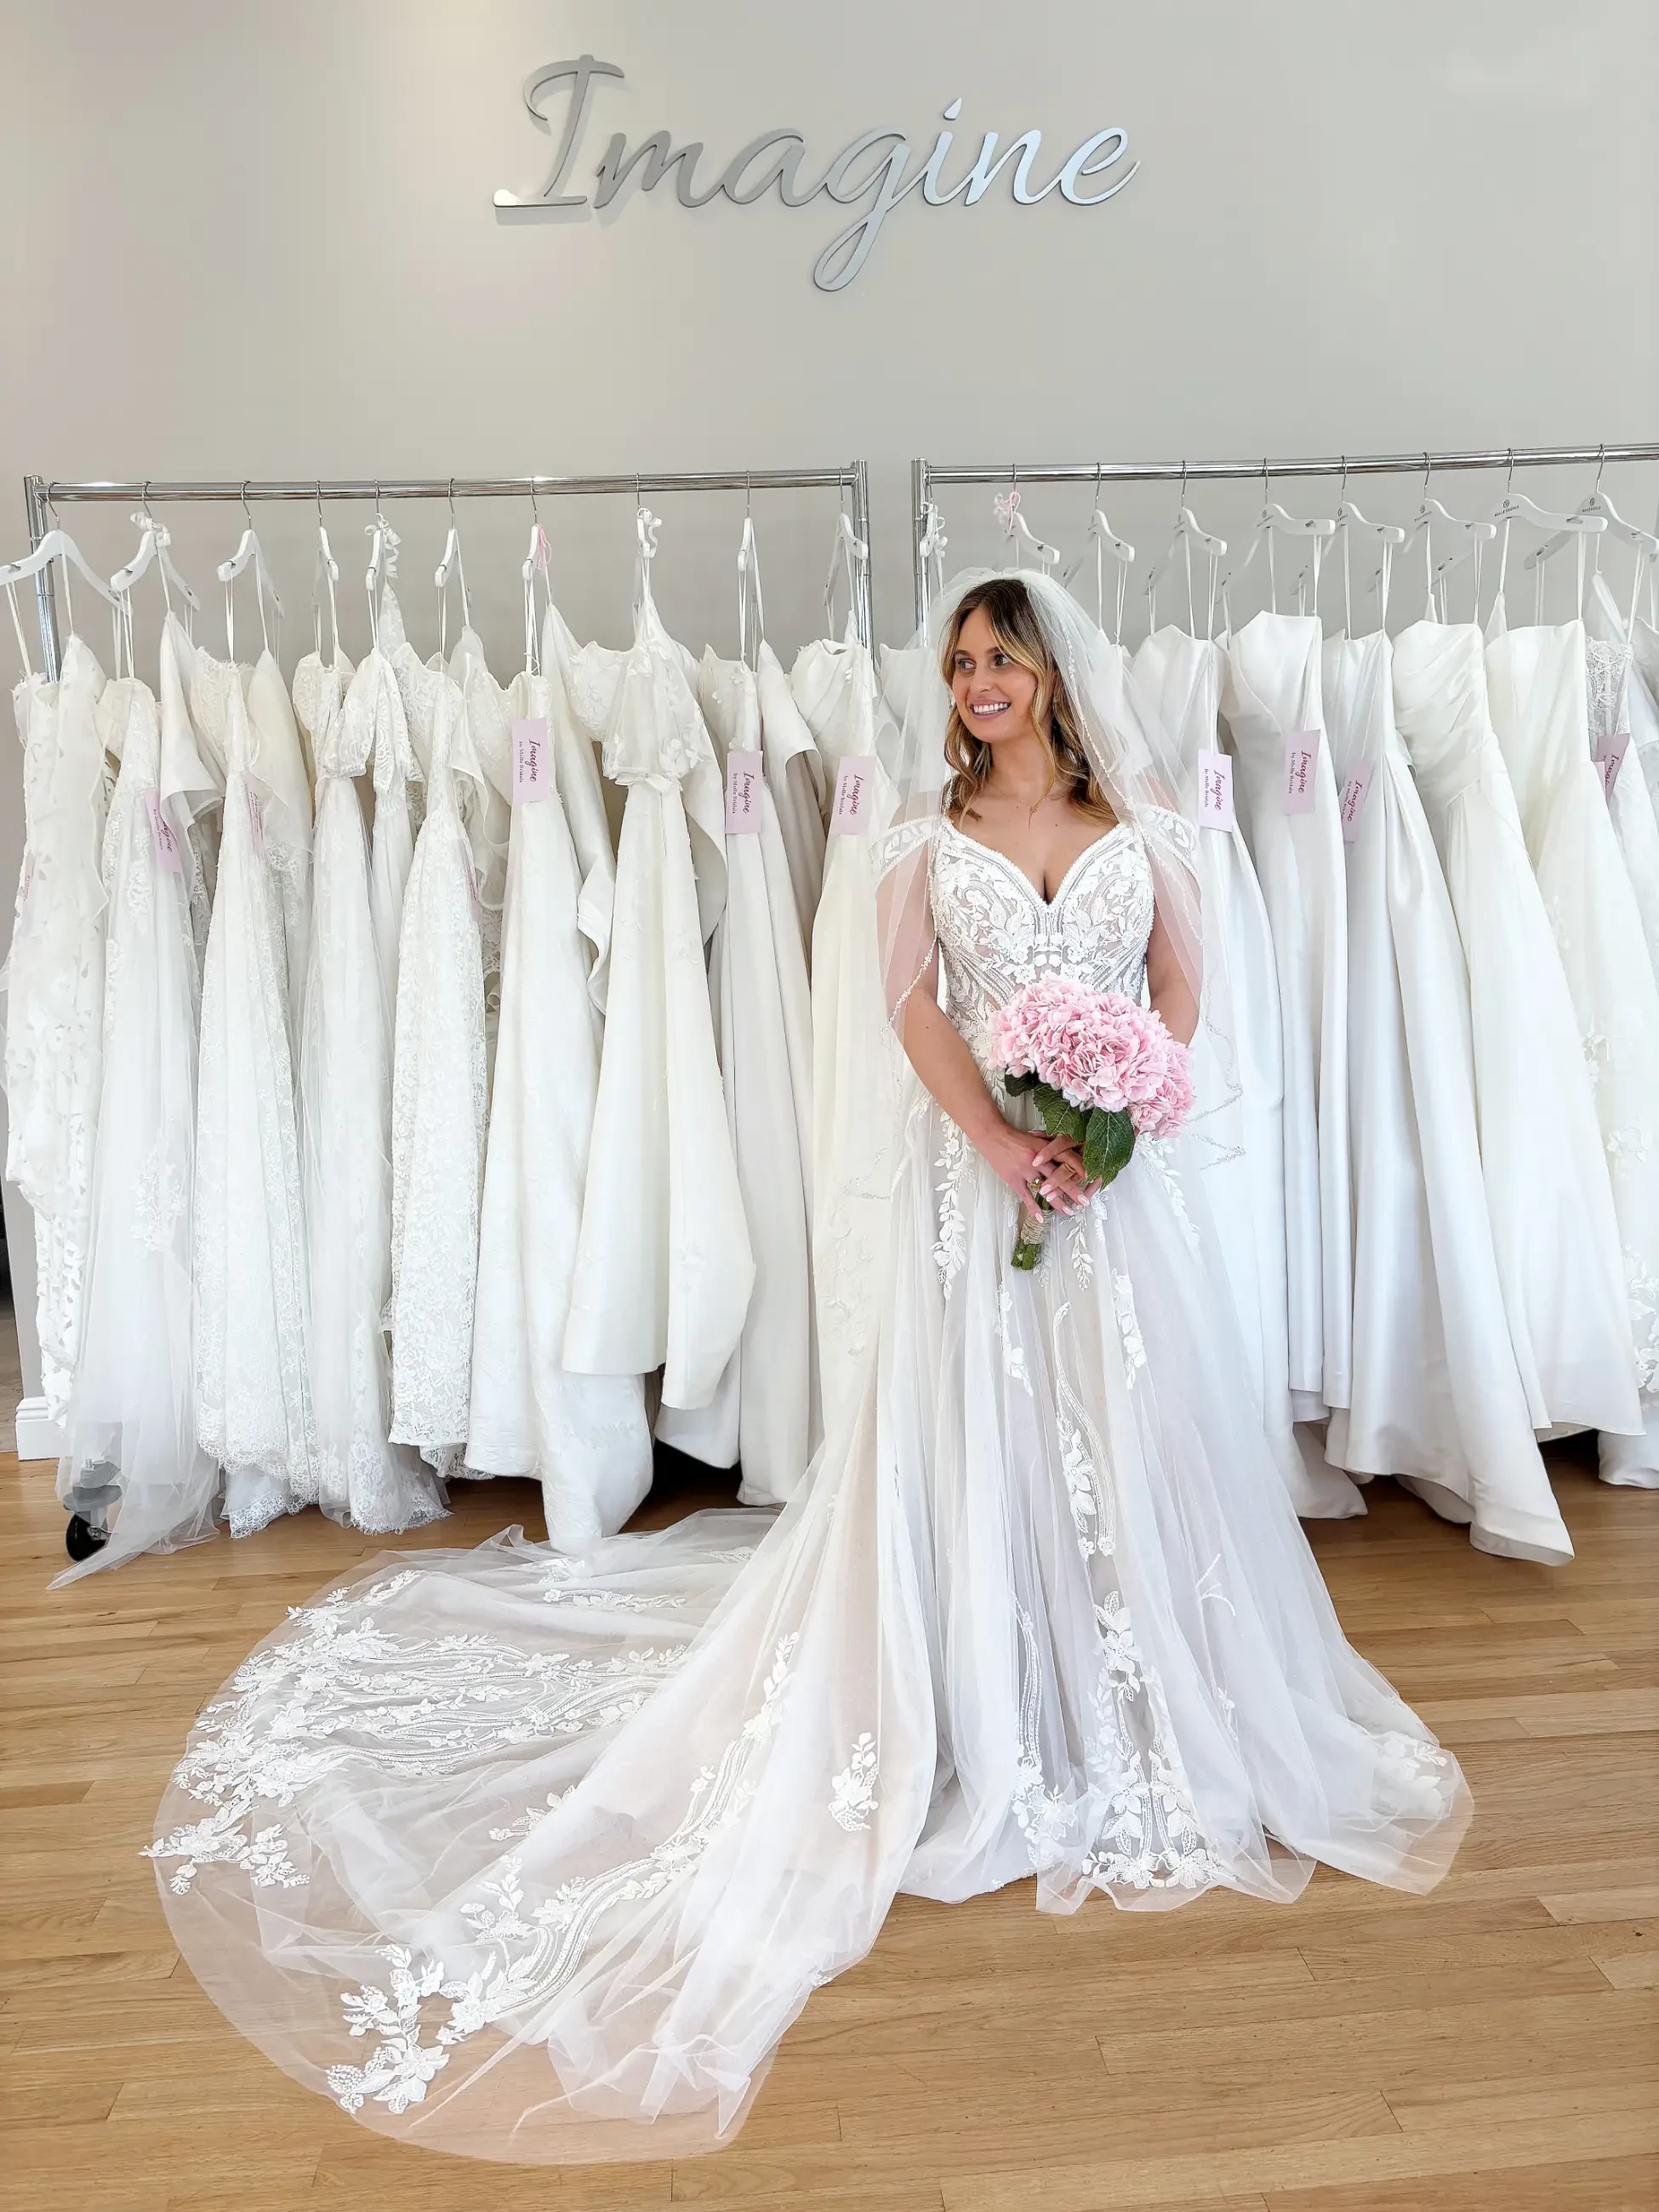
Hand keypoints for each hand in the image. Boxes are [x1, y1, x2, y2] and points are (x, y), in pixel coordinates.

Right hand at [975, 1120, 1095, 1219]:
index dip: (1079, 1168)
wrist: (993, 1136)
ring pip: (1044, 1188)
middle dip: (1073, 1190)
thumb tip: (1069, 1150)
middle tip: (1084, 1202)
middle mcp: (1037, 1159)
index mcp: (1045, 1147)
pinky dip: (1033, 1207)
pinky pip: (1025, 1196)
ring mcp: (1025, 1170)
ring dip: (1057, 1202)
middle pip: (1059, 1176)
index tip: (1091, 1178)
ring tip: (1068, 1212)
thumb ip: (1052, 1146)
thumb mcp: (1037, 1138)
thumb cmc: (1016, 1138)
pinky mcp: (1013, 1179)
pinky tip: (1040, 1217)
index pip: (1067, 1158)